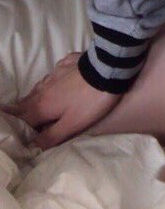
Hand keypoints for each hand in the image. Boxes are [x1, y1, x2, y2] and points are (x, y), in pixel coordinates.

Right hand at [2, 52, 121, 148]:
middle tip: (16, 113)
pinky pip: (55, 72)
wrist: (108, 68)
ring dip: (36, 94)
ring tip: (34, 100)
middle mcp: (44, 88)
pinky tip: (58, 80)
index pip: (23, 117)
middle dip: (22, 108)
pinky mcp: (68, 62)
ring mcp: (56, 73)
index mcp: (42, 105)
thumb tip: (33, 145)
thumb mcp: (72, 125)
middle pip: (28, 101)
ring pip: (41, 86)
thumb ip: (51, 136)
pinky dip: (53, 79)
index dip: (18, 124)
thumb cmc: (90, 102)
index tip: (12, 126)